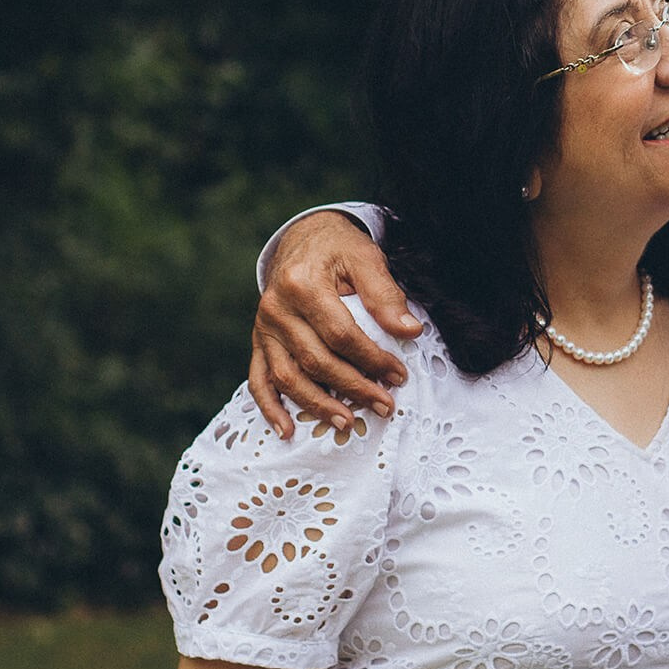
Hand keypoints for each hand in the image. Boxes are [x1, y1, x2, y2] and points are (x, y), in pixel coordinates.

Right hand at [248, 210, 422, 437]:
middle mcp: (276, 308)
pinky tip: (288, 429)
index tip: (399, 375)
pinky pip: (259, 379)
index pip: (341, 334)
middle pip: (316, 360)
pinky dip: (270, 408)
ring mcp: (264, 328)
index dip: (372, 359)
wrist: (304, 238)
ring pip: (287, 376)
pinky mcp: (259, 341)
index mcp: (303, 284)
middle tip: (384, 405)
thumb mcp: (365, 257)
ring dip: (317, 405)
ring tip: (347, 422)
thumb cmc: (338, 249)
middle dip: (352, 388)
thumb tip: (410, 331)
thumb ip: (385, 294)